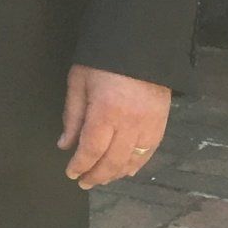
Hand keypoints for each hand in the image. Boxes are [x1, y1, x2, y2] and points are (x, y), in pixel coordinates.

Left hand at [59, 65, 171, 187]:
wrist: (143, 45)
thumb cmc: (104, 60)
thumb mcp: (80, 81)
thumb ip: (73, 115)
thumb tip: (65, 144)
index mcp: (106, 112)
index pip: (91, 149)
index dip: (80, 165)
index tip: (71, 173)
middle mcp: (130, 124)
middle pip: (112, 161)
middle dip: (96, 175)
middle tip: (84, 182)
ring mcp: (149, 125)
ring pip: (131, 161)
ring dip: (114, 174)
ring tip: (101, 178)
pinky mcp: (162, 124)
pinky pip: (149, 152)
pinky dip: (136, 165)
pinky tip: (126, 170)